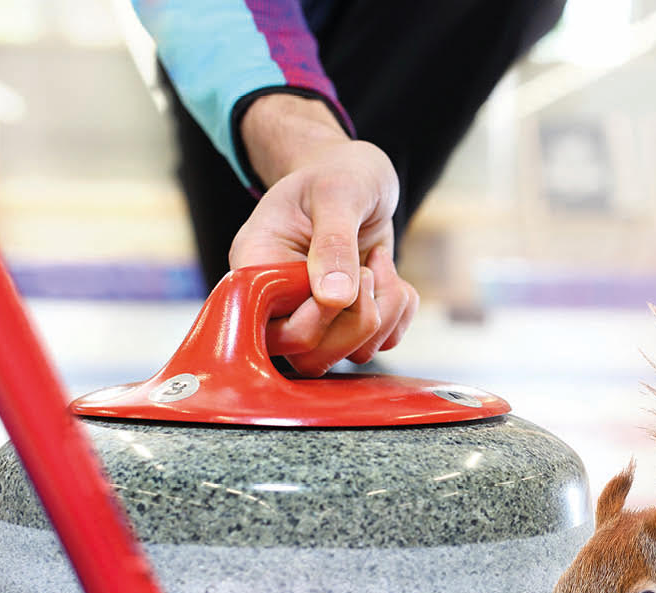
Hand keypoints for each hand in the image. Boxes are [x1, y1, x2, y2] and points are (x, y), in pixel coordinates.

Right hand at [229, 94, 418, 375]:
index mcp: (256, 269)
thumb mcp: (338, 192)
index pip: (271, 329)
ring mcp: (314, 318)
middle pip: (309, 357)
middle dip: (358, 319)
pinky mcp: (349, 323)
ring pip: (350, 355)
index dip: (316, 316)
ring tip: (378, 262)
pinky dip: (399, 311)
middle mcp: (278, 303)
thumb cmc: (338, 173)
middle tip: (368, 269)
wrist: (356, 175)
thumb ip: (334, 242)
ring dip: (384, 311)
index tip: (347, 274)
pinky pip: (381, 344)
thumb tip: (334, 299)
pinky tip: (387, 273)